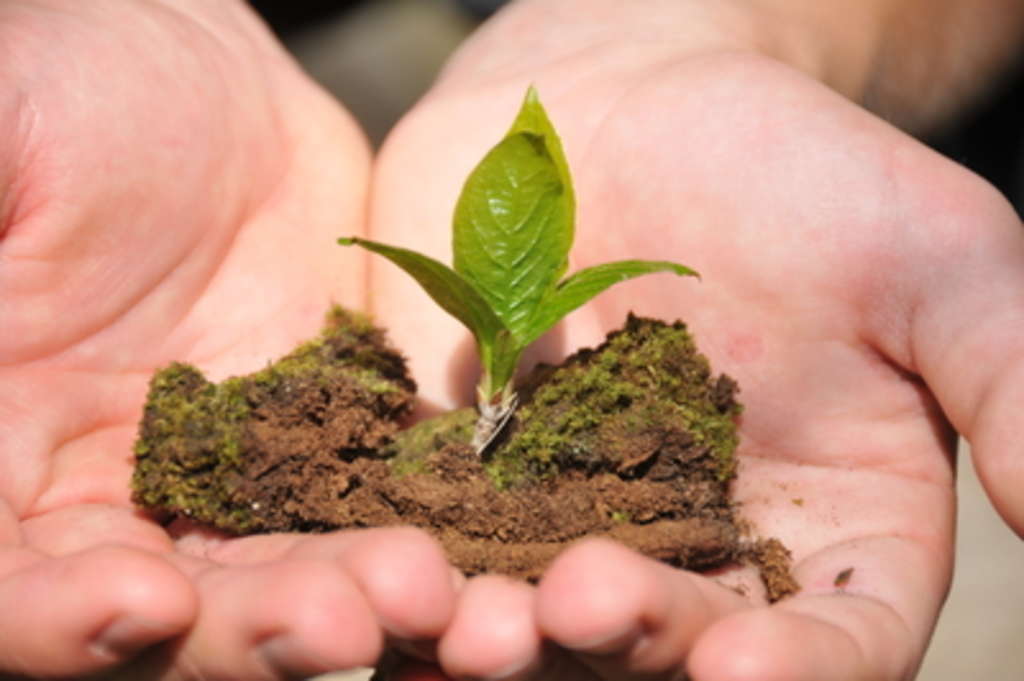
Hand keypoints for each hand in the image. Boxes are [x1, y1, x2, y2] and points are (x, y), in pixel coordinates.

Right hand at [0, 1, 454, 677]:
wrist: (204, 99)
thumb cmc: (63, 97)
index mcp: (0, 455)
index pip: (8, 585)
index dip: (58, 618)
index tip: (146, 602)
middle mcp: (100, 498)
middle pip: (164, 615)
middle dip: (247, 628)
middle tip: (341, 625)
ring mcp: (223, 484)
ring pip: (277, 579)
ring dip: (346, 601)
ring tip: (423, 591)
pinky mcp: (322, 452)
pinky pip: (366, 514)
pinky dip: (410, 539)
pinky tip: (467, 553)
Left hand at [370, 1, 1023, 677]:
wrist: (626, 103)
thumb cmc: (797, 169)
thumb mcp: (931, 256)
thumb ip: (1009, 376)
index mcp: (823, 527)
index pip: (829, 639)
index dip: (795, 668)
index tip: (744, 670)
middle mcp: (695, 548)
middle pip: (670, 648)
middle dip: (629, 647)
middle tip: (579, 616)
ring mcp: (570, 517)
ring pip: (540, 615)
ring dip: (508, 637)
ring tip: (475, 625)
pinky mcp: (466, 473)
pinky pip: (437, 541)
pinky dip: (414, 570)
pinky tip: (386, 576)